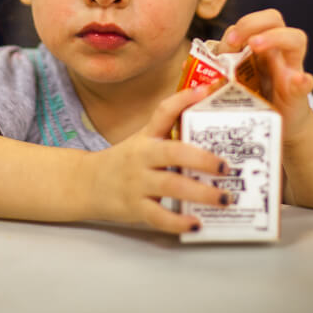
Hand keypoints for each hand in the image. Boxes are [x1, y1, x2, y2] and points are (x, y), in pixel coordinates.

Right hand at [87, 86, 230, 232]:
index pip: (163, 112)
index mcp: (146, 138)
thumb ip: (169, 132)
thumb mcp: (142, 141)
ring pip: (171, 186)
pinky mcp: (135, 207)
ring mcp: (137, 183)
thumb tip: (204, 118)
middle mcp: (142, 157)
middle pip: (173, 153)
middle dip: (202, 159)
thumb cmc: (124, 162)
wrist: (86, 184)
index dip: (182, 100)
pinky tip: (196, 223)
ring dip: (201, 193)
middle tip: (225, 167)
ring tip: (224, 199)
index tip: (204, 89)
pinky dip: (178, 222)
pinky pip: (158, 216)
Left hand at [216, 9, 312, 141]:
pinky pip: (306, 82)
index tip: (225, 45)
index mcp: (257, 47)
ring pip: (296, 39)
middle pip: (274, 19)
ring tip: (256, 45)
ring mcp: (290, 69)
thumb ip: (212, 71)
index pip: (252, 22)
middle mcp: (276, 52)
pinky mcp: (299, 93)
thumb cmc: (251, 100)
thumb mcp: (228, 83)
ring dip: (275, 37)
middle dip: (252, 23)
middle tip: (233, 42)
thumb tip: (186, 63)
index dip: (238, 27)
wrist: (274, 126)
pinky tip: (298, 80)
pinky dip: (303, 80)